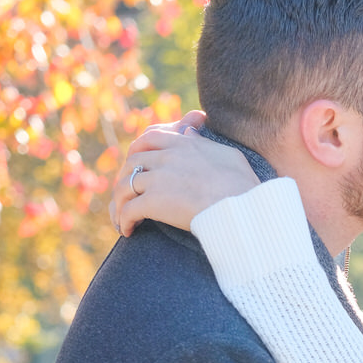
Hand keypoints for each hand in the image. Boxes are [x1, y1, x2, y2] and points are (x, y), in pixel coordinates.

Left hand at [110, 112, 258, 236]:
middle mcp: (166, 158)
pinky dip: (124, 220)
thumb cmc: (243, 185)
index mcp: (183, 144)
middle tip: (126, 194)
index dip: (137, 150)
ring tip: (122, 217)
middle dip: (125, 177)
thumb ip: (204, 142)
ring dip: (119, 203)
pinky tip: (128, 231)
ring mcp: (158, 179)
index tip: (135, 164)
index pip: (150, 138)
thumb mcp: (227, 154)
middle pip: (132, 162)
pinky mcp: (154, 202)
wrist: (241, 208)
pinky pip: (128, 210)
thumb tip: (191, 130)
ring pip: (125, 186)